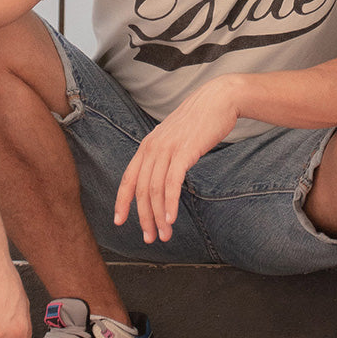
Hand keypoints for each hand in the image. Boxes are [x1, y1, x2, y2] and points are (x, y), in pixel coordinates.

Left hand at [114, 77, 239, 244]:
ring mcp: (168, 149)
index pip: (128, 177)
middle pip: (140, 189)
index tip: (119, 221)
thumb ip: (163, 154)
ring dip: (158, 216)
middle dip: (143, 217)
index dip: (121, 201)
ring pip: (155, 190)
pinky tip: (171, 218)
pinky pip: (172, 183)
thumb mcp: (173, 136)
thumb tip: (159, 176)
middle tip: (149, 237)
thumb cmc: (198, 120)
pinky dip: (170, 204)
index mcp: (148, 145)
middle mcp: (153, 147)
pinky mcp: (185, 152)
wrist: (217, 99)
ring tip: (164, 234)